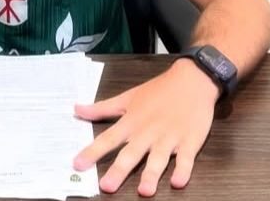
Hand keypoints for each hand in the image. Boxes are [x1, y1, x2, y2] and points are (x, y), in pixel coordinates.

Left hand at [73, 60, 217, 195]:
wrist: (192, 79)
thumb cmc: (158, 90)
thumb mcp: (128, 97)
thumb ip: (102, 108)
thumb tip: (77, 110)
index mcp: (132, 121)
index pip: (108, 138)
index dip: (92, 152)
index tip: (78, 164)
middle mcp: (148, 131)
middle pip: (131, 153)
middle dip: (119, 170)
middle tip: (107, 186)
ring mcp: (169, 137)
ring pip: (158, 158)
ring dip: (152, 174)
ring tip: (144, 191)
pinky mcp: (189, 141)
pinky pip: (186, 158)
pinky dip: (183, 170)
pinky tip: (178, 182)